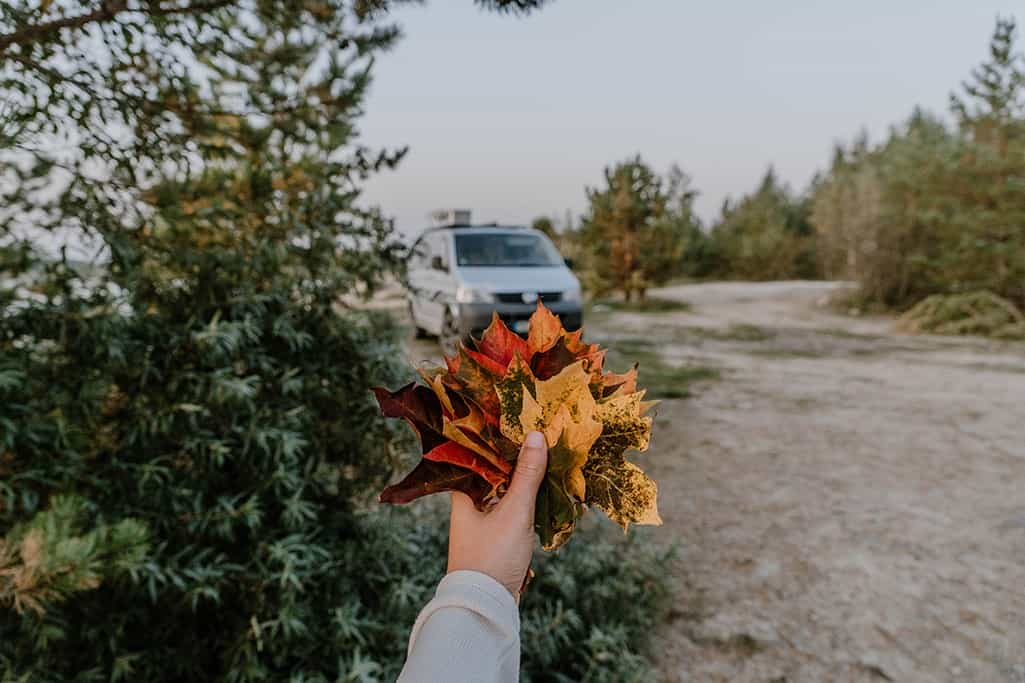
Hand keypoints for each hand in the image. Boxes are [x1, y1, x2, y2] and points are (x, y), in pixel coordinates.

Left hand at [447, 431, 547, 600]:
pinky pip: (511, 505)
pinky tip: (545, 489)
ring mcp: (481, 517)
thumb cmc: (493, 556)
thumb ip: (527, 474)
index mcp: (464, 490)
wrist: (485, 604)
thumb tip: (536, 435)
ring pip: (506, 487)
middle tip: (543, 434)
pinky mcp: (494, 532)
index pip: (482, 453)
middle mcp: (468, 501)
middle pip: (496, 469)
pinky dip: (526, 496)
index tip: (525, 420)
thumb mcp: (515, 511)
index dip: (503, 437)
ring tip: (549, 455)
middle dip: (519, 456)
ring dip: (525, 476)